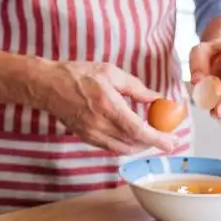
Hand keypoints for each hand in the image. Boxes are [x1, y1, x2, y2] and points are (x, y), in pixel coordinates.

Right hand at [38, 61, 178, 154]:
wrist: (48, 86)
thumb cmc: (78, 75)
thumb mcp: (110, 72)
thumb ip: (135, 87)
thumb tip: (156, 98)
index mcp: (107, 105)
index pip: (137, 130)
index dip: (157, 139)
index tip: (172, 142)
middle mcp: (99, 123)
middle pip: (133, 143)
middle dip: (153, 143)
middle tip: (166, 138)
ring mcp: (91, 133)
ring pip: (123, 149)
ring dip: (140, 146)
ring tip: (150, 137)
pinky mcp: (86, 138)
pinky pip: (111, 147)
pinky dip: (126, 145)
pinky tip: (131, 136)